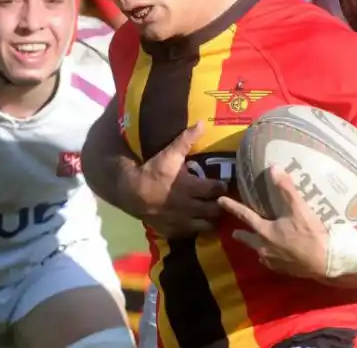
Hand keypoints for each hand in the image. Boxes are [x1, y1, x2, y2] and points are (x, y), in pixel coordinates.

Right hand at [135, 121, 226, 237]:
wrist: (130, 192)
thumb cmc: (152, 171)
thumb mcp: (169, 153)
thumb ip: (187, 139)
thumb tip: (203, 122)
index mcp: (191, 187)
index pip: (217, 189)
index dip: (223, 187)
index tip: (225, 184)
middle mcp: (190, 207)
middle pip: (215, 210)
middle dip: (221, 205)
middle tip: (224, 200)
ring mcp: (182, 222)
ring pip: (207, 225)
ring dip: (212, 220)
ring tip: (214, 214)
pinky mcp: (173, 231)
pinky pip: (192, 234)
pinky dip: (197, 229)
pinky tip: (199, 223)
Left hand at [218, 165, 329, 279]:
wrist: (326, 262)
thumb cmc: (310, 235)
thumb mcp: (298, 209)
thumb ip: (286, 189)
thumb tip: (273, 168)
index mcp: (265, 232)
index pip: (244, 215)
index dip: (232, 206)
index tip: (220, 201)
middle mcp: (264, 248)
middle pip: (248, 239)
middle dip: (241, 235)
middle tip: (234, 232)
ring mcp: (273, 262)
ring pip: (259, 252)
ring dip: (257, 246)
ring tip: (258, 243)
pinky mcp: (284, 271)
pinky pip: (272, 262)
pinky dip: (271, 256)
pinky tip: (277, 254)